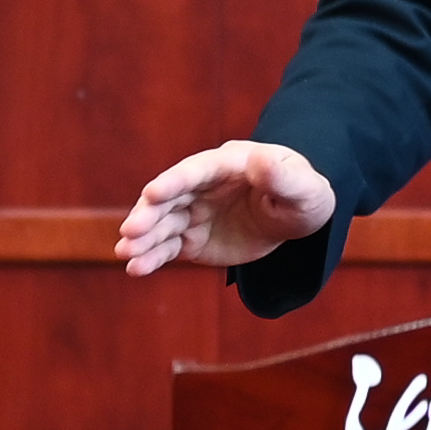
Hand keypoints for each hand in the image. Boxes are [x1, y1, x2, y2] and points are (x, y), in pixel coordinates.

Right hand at [114, 140, 336, 276]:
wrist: (296, 217)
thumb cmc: (303, 194)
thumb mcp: (304, 187)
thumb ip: (284, 176)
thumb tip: (261, 159)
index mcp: (228, 164)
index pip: (196, 171)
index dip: (175, 181)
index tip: (152, 192)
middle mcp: (203, 185)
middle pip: (170, 197)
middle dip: (149, 213)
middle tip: (131, 232)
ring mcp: (195, 212)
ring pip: (162, 224)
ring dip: (143, 238)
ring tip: (126, 255)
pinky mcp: (192, 239)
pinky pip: (167, 248)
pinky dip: (151, 258)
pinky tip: (136, 270)